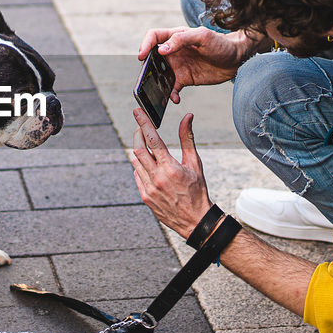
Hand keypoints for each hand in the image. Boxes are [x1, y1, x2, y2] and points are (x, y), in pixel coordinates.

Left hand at [130, 109, 212, 238]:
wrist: (195, 220)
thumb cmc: (198, 190)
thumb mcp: (195, 163)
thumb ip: (187, 138)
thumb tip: (187, 117)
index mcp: (170, 168)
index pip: (153, 140)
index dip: (143, 123)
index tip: (137, 111)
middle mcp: (157, 178)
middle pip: (138, 149)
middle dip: (137, 134)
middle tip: (139, 126)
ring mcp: (149, 188)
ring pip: (135, 162)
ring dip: (138, 150)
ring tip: (145, 145)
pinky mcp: (145, 197)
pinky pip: (137, 175)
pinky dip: (140, 166)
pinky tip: (148, 164)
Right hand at [137, 26, 260, 102]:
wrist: (237, 59)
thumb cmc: (221, 43)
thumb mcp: (202, 37)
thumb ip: (181, 40)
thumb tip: (161, 50)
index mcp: (175, 36)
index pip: (153, 37)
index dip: (144, 44)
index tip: (142, 56)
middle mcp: (173, 51)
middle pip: (152, 57)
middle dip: (146, 67)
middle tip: (145, 77)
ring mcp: (178, 66)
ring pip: (159, 75)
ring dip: (155, 83)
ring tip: (156, 91)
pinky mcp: (184, 79)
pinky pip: (171, 89)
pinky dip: (170, 95)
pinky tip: (175, 99)